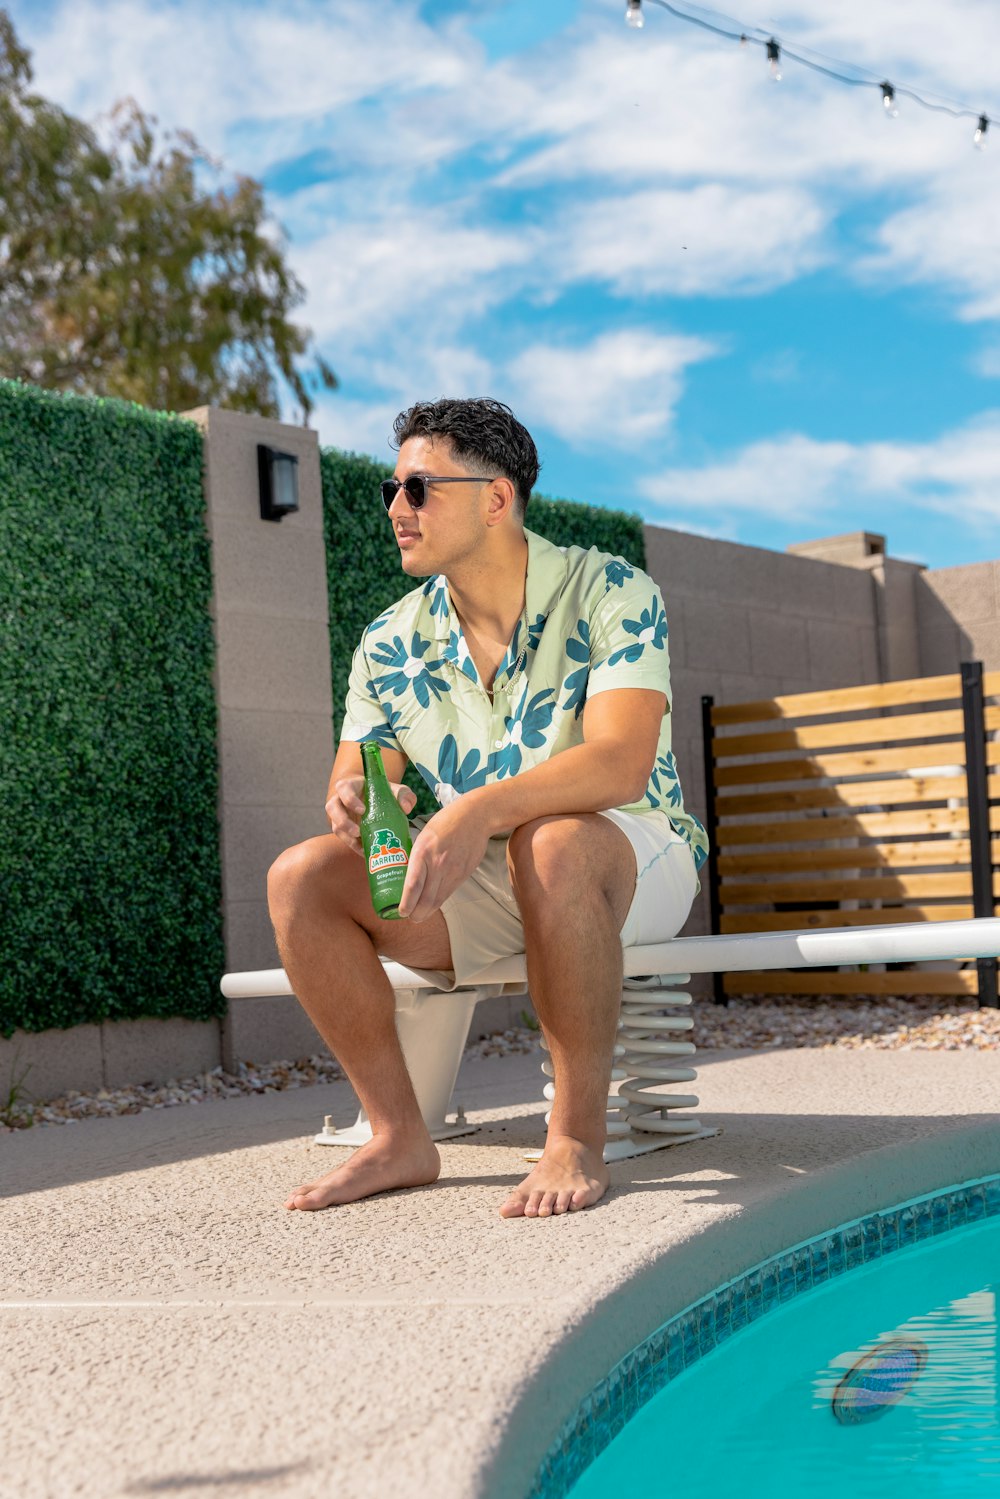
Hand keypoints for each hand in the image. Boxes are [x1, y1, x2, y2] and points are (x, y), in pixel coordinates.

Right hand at [326, 776, 416, 852]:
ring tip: (362, 847)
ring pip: (335, 826)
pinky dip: (354, 847)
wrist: (378, 804)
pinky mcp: (344, 830)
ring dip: (346, 837)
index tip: (362, 810)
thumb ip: (404, 795)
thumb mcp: (396, 790)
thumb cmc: (385, 794)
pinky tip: (366, 853)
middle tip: (358, 831)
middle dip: (343, 821)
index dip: (349, 799)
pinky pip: (344, 839)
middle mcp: (341, 800)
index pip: (343, 788)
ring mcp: (340, 815)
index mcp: (352, 786)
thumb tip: (405, 808)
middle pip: (332, 808)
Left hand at [398, 797, 489, 921]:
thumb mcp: (424, 835)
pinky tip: (432, 902)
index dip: (406, 903)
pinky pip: (448, 892)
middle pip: (427, 900)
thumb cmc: (445, 822)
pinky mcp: (464, 874)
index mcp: (423, 851)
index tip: (401, 911)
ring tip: (419, 914)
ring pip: (439, 900)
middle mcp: (438, 864)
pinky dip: (438, 901)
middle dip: (416, 914)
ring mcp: (453, 871)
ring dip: (427, 911)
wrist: (475, 817)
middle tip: (409, 917)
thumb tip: (406, 874)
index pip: (413, 885)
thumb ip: (417, 856)